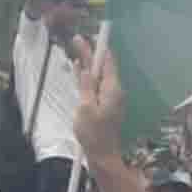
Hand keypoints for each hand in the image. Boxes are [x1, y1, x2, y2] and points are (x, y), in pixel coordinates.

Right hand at [69, 36, 126, 160]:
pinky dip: (88, 79)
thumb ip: (86, 86)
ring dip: (88, 65)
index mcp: (112, 89)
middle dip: (90, 53)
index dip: (98, 47)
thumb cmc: (94, 134)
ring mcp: (111, 99)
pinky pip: (97, 87)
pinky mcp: (106, 106)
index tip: (91, 35)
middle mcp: (114, 91)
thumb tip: (85, 67)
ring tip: (77, 50)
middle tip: (77, 39)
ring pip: (98, 77)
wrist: (103, 156)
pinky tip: (80, 72)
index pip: (107, 61)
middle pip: (102, 68)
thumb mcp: (85, 108)